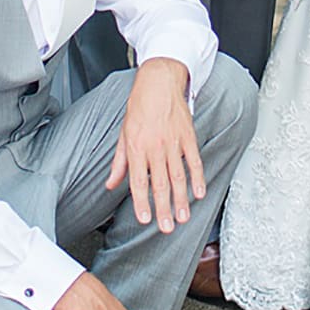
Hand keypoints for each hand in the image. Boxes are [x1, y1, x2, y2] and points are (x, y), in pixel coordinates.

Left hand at [104, 58, 203, 232]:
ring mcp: (174, 142)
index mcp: (137, 147)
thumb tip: (111, 184)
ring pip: (178, 176)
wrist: (159, 82)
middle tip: (167, 227)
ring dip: (181, 199)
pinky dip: (198, 177)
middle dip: (164, 208)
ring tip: (183, 217)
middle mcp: (155, 147)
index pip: (138, 181)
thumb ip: (119, 162)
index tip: (146, 219)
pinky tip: (199, 192)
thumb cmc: (139, 106)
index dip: (142, 202)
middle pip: (160, 183)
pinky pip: (194, 160)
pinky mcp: (188, 136)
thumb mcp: (123, 134)